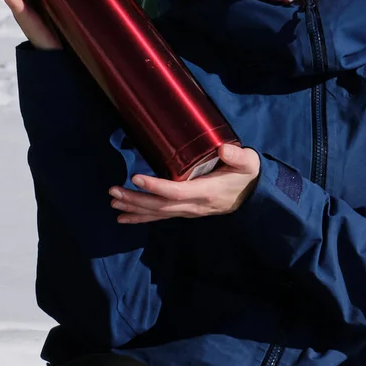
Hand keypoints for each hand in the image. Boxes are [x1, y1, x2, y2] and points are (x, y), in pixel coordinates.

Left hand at [110, 143, 260, 222]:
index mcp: (207, 192)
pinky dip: (141, 217)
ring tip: (113, 202)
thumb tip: (223, 148)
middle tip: (113, 191)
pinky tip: (124, 217)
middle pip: (161, 206)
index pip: (177, 192)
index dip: (156, 186)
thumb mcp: (248, 162)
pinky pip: (160, 217)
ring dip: (134, 208)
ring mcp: (189, 211)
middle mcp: (195, 205)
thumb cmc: (246, 175)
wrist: (252, 195)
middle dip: (136, 200)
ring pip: (158, 214)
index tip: (136, 177)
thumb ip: (237, 155)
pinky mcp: (185, 211)